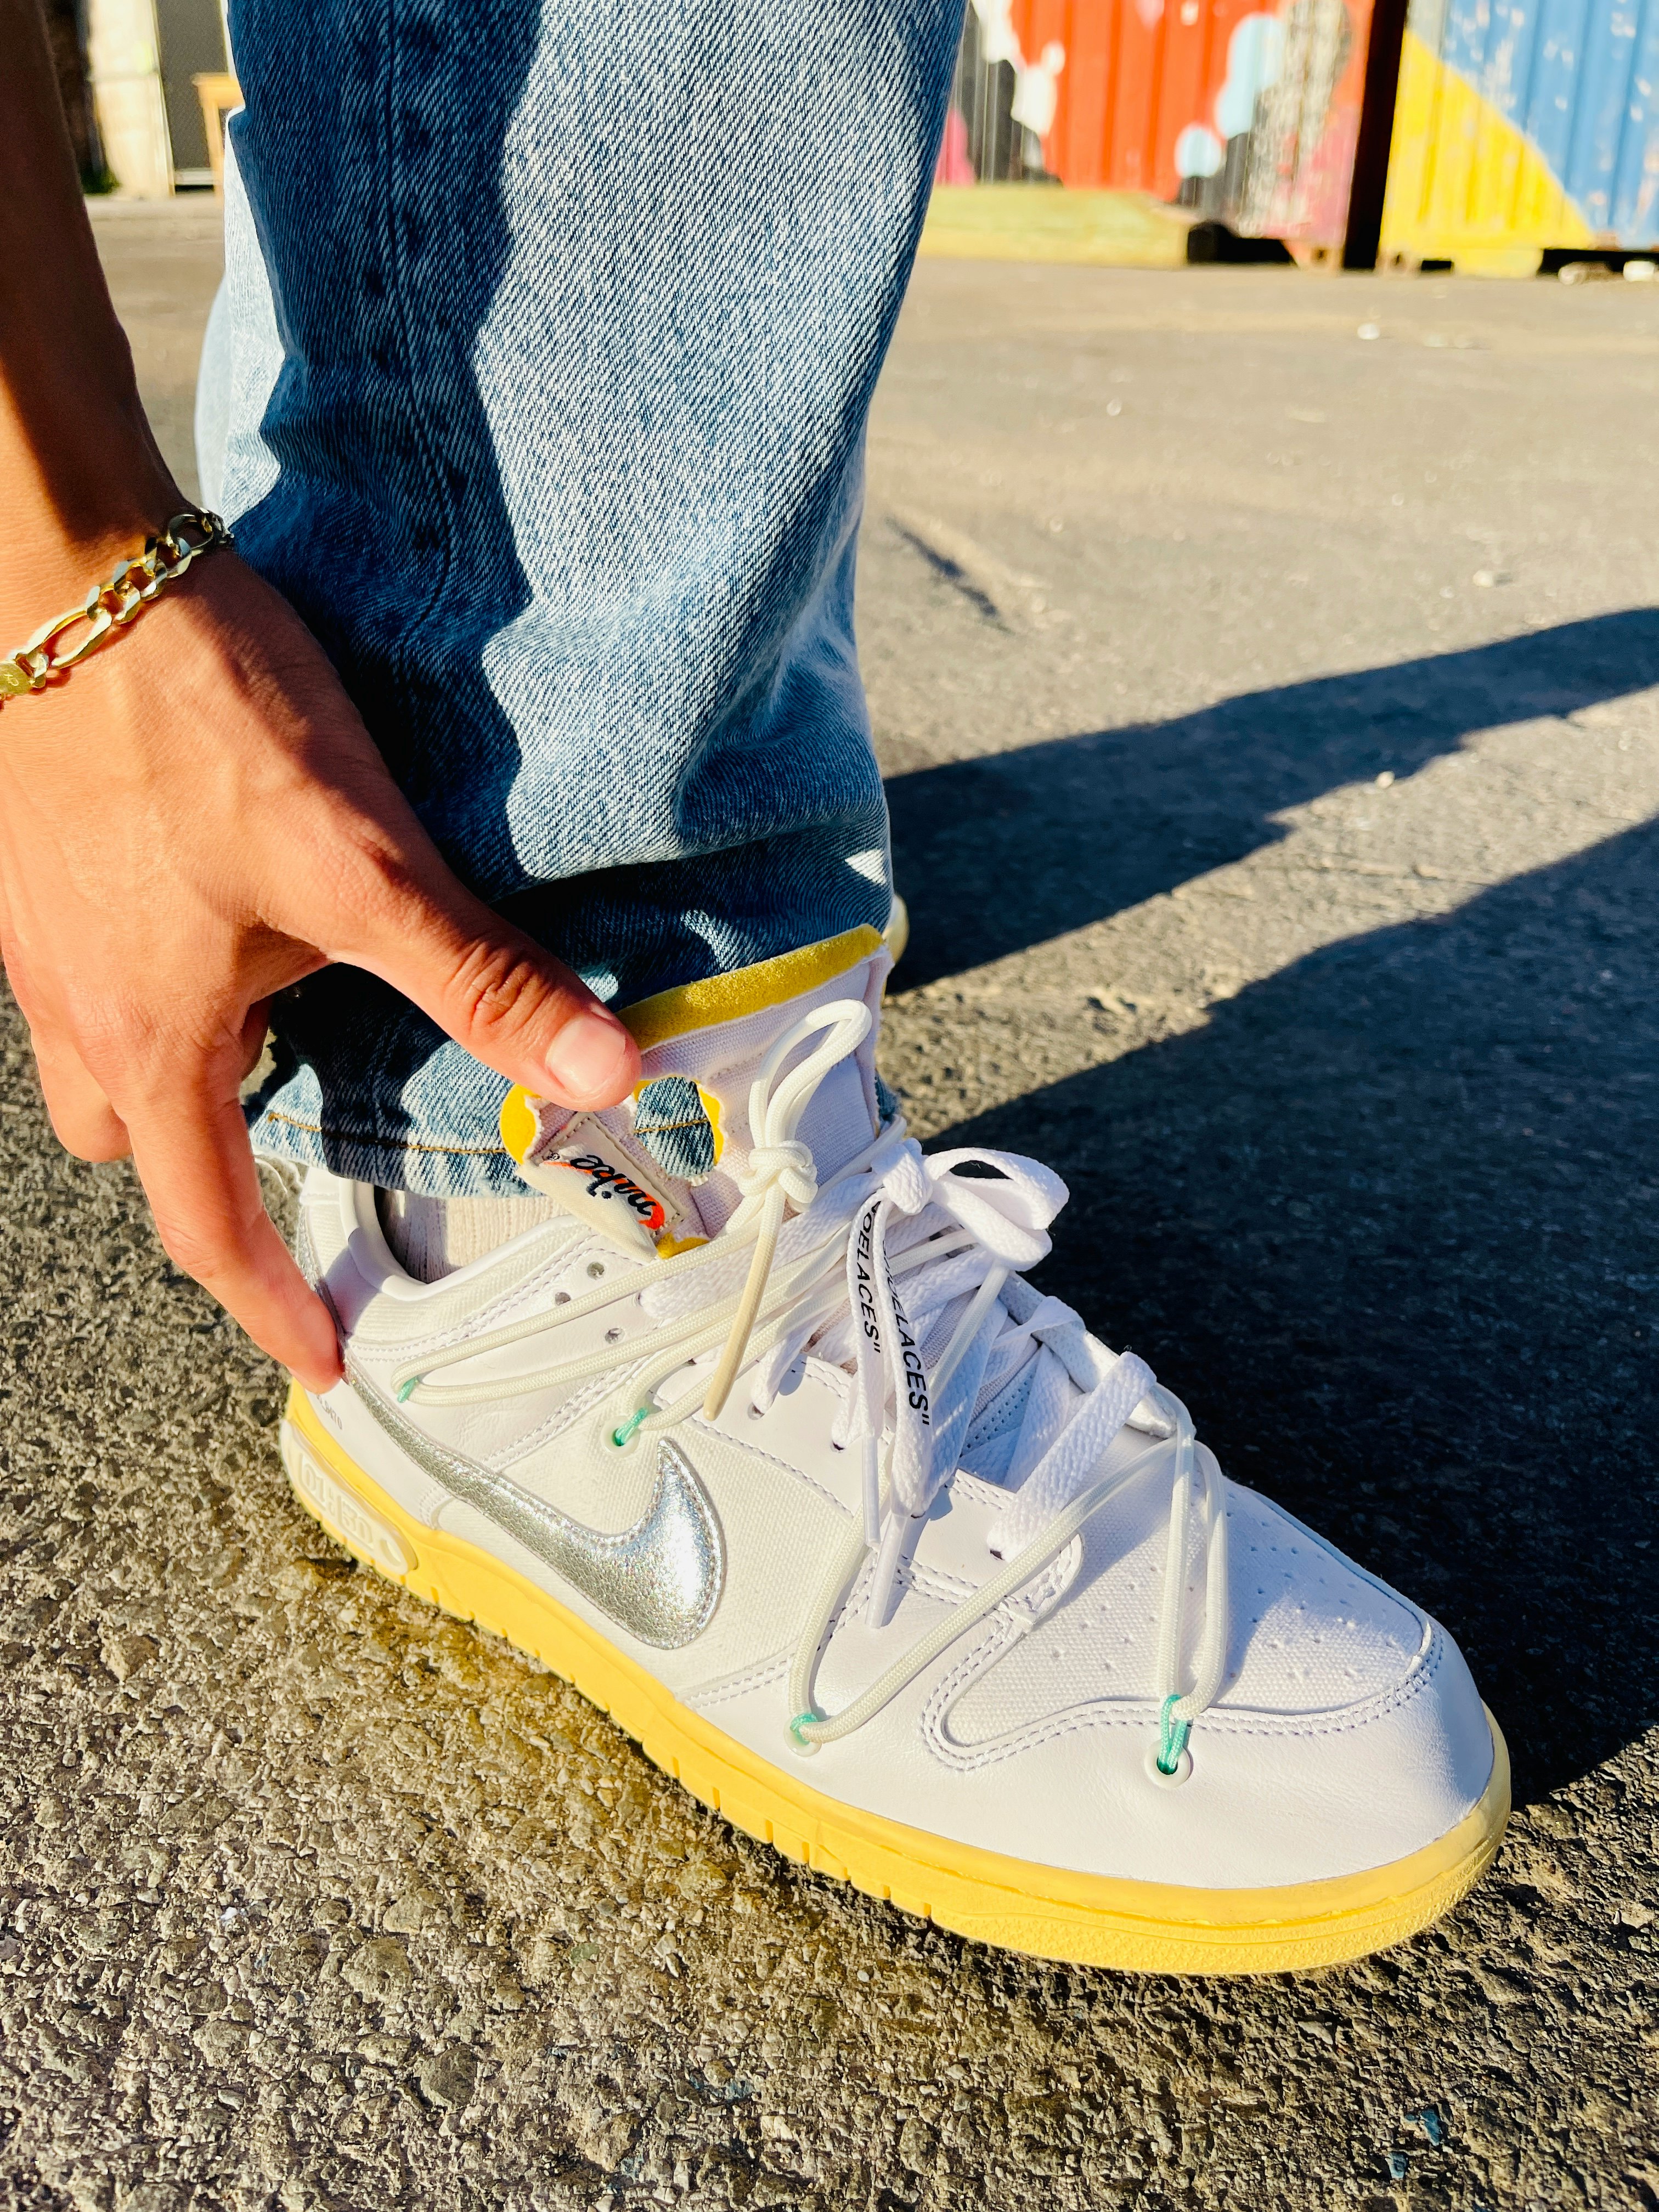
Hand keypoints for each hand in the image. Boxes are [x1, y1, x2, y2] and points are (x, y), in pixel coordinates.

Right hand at [0, 550, 641, 1389]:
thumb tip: (602, 1073)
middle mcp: (75, 1005)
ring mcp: (40, 936)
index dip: (270, 1303)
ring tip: (260, 1046)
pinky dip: (152, 990)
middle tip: (286, 1182)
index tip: (322, 1356)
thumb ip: (477, 979)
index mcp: (151, 1038)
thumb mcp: (360, 862)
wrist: (63, 574)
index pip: (208, 1224)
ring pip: (98, 1064)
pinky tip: (213, 927)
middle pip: (135, 1151)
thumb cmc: (198, 719)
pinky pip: (86, 977)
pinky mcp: (38, 866)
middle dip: (207, 1186)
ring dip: (172, 1083)